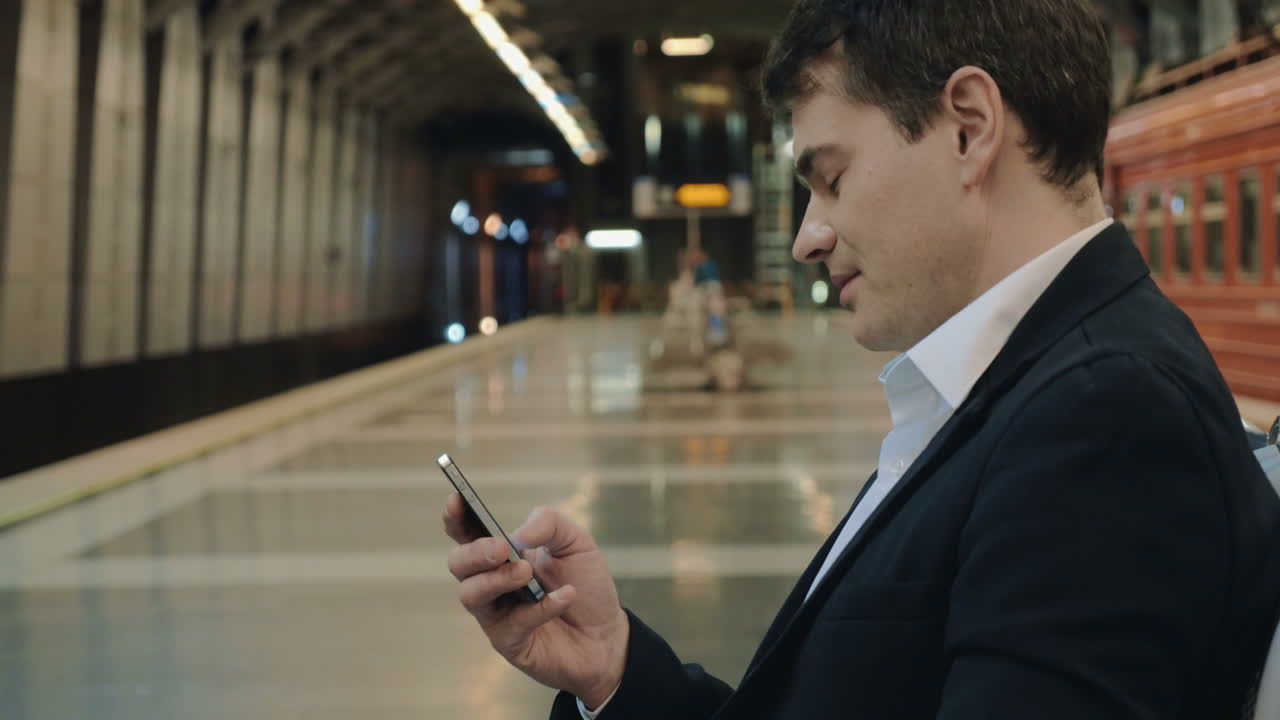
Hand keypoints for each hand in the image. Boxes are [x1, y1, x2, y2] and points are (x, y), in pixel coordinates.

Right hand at [442, 496, 628, 706]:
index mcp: (502, 553)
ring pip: (471, 595)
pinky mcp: (509, 642)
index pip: (467, 532)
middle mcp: (492, 582)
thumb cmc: (586, 584)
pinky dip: (539, 608)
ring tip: (526, 573)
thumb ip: (549, 524)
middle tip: (501, 549)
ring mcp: (496, 613)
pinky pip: (513, 624)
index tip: (456, 500)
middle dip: (475, 552)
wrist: (607, 633)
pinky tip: (565, 596)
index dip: (456, 517)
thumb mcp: (576, 542)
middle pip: (458, 564)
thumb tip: (517, 534)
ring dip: (496, 580)